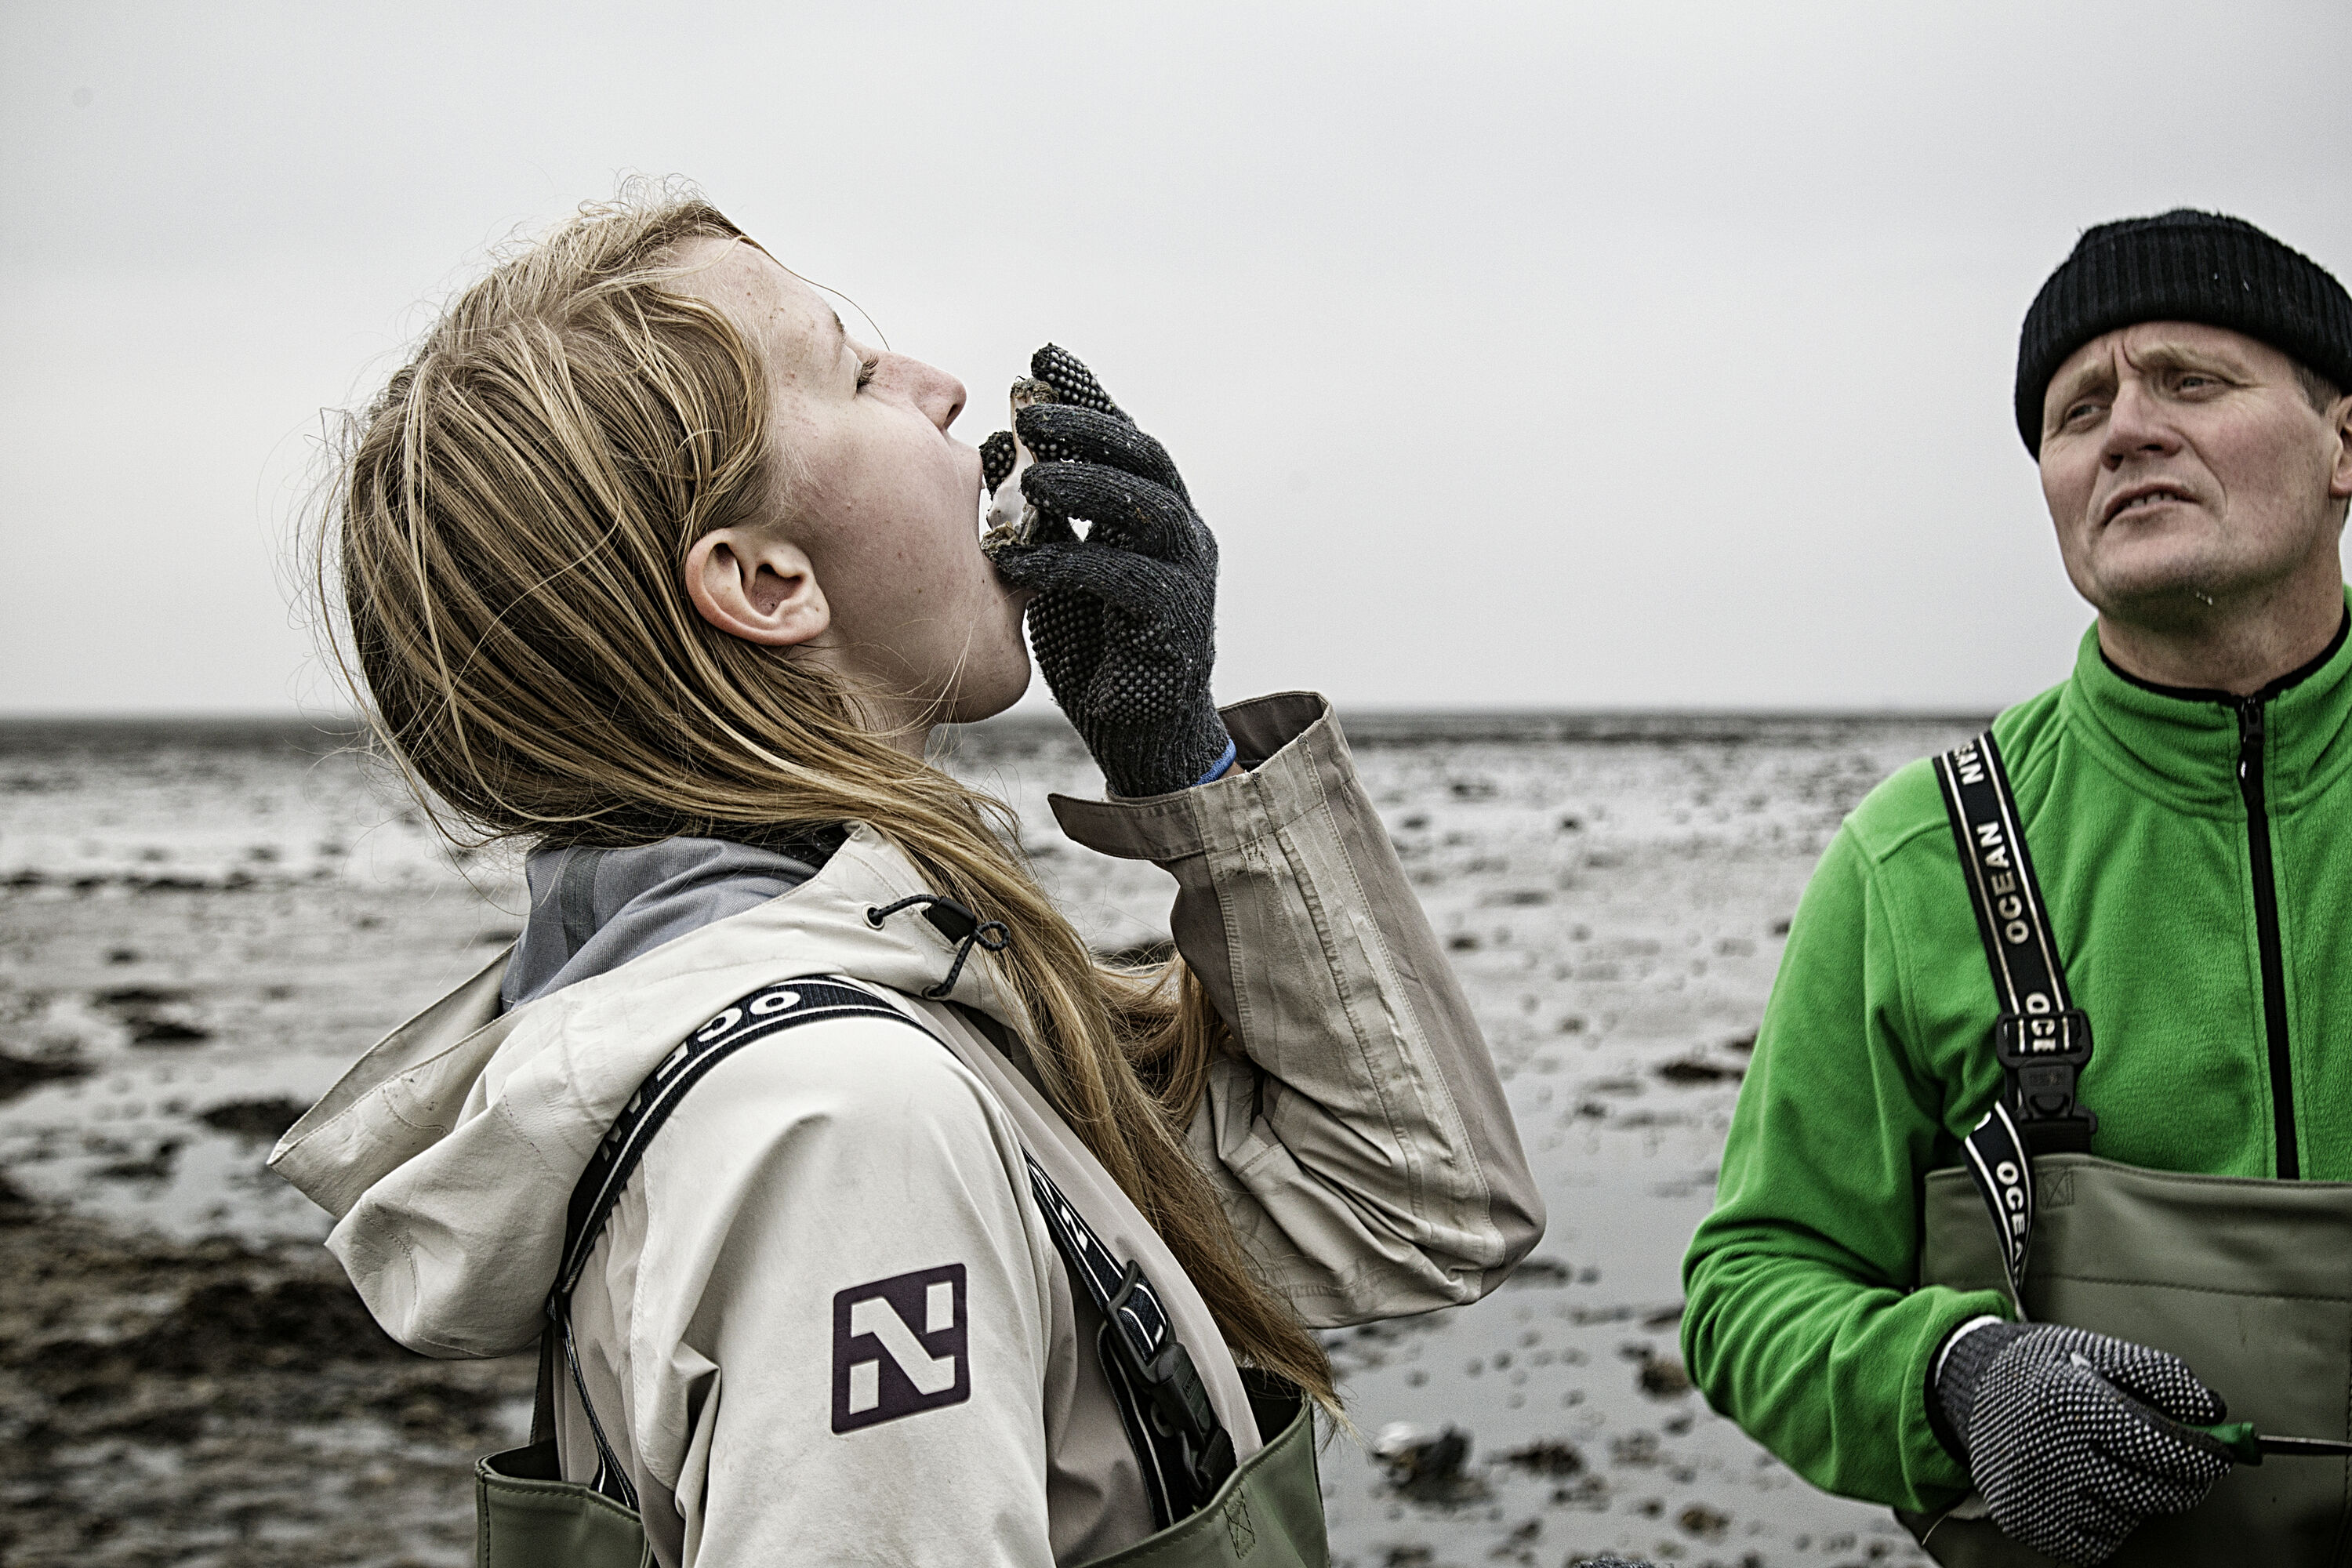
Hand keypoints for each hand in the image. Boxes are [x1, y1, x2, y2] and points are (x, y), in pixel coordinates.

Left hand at [984, 346, 1228, 797]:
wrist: (1138, 733)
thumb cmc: (1096, 646)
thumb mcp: (1058, 567)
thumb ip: (1041, 515)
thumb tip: (996, 448)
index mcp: (1153, 512)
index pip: (1124, 438)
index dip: (1089, 395)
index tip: (1044, 357)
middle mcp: (1180, 533)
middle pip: (1145, 458)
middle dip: (1087, 427)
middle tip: (1029, 412)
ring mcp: (1186, 576)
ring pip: (1147, 509)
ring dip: (1088, 485)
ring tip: (1031, 478)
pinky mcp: (1174, 624)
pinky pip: (1124, 579)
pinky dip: (1069, 562)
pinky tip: (1016, 560)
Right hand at [1934, 1321, 2230, 1564]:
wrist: (1971, 1393)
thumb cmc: (2045, 1372)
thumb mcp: (2097, 1353)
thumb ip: (2159, 1375)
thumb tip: (2214, 1412)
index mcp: (2067, 1400)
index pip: (2158, 1442)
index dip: (2203, 1453)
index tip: (2223, 1455)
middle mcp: (2048, 1451)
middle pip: (2153, 1490)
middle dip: (2184, 1482)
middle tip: (2189, 1467)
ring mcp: (2036, 1494)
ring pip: (2128, 1517)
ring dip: (2138, 1498)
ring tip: (2114, 1465)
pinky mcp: (2029, 1525)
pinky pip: (2099, 1544)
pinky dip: (2109, 1523)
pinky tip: (2091, 1490)